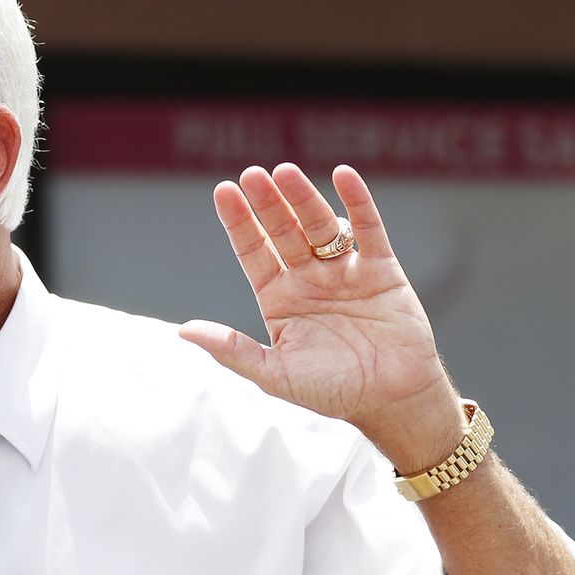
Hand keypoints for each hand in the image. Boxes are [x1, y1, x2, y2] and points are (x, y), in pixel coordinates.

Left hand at [179, 163, 464, 471]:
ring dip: (303, 198)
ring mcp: (344, 271)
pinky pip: (368, 229)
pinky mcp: (381, 270)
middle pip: (283, 231)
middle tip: (251, 175)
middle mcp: (308, 279)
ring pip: (320, 225)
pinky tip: (343, 175)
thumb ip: (232, 350)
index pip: (253, 252)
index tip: (223, 191)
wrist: (392, 403)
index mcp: (279, 298)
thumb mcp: (274, 374)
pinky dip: (358, 202)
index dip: (239, 223)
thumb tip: (182, 332)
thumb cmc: (332, 392)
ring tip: (285, 172)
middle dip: (268, 204)